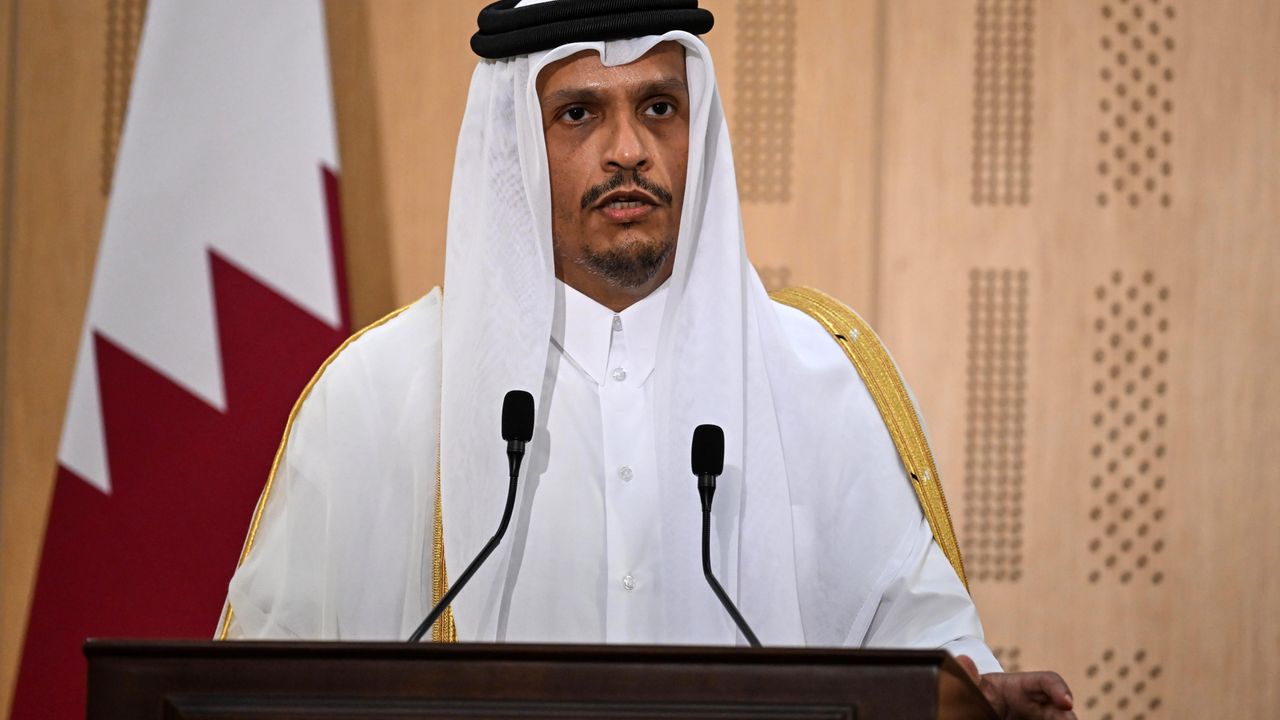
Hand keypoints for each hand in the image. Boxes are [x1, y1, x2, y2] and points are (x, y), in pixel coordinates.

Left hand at [957, 655, 1076, 719]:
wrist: (979, 708)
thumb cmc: (982, 694)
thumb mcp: (975, 686)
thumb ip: (970, 677)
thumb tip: (962, 661)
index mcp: (1025, 686)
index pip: (1047, 681)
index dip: (1059, 689)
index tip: (1066, 702)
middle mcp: (1040, 704)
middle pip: (1062, 710)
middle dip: (1069, 718)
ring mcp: (1041, 719)